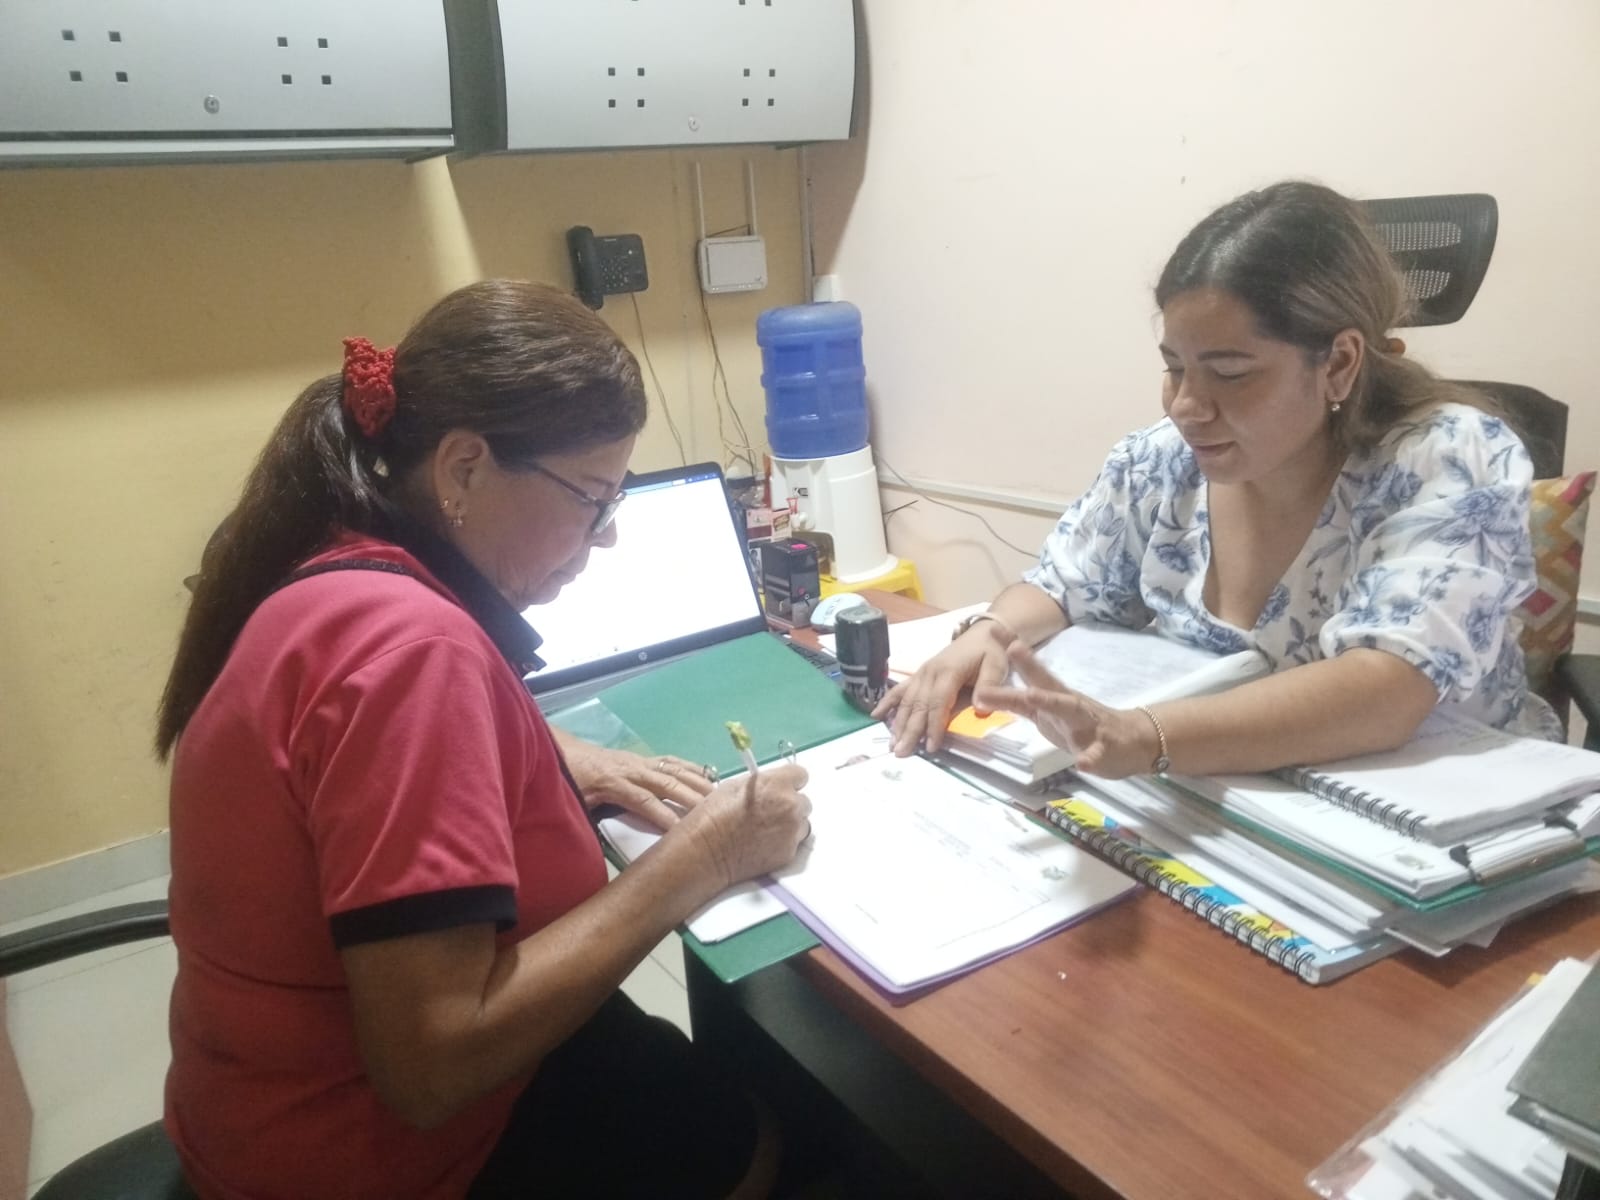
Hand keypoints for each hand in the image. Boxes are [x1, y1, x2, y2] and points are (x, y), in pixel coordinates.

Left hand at [558, 741, 715, 831]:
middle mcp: (633, 769)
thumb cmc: (569, 781)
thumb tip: (603, 846)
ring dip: (698, 782)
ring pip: (675, 770)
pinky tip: (707, 776)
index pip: (646, 802)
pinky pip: (671, 761)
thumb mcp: (575, 803)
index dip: (666, 816)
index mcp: (615, 783)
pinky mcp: (642, 758)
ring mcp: (640, 761)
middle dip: (692, 800)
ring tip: (720, 797)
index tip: (685, 833)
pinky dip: (691, 768)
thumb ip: (589, 821)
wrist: (561, 752)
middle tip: (716, 816)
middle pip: (668, 784)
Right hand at [673, 763, 810, 889]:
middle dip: (790, 805)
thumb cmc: (713, 815)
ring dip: (790, 825)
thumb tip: (771, 786)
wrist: (706, 851)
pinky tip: (763, 844)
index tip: (782, 788)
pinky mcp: (789, 853)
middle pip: (804, 801)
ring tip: (767, 830)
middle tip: (770, 813)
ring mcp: (792, 831)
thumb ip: (762, 784)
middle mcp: (790, 806)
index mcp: (777, 784)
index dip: (790, 782)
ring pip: (802, 824)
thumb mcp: (735, 786)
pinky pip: (794, 843)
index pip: (801, 775)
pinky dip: (783, 842)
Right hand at [872, 623, 1012, 755]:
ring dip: (898, 723)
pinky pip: (899, 689)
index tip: (930, 747)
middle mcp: (929, 673)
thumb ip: (988, 686)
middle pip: (917, 705)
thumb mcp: (996, 666)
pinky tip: (875, 715)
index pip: (938, 703)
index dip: (933, 726)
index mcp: (949, 672)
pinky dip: (887, 702)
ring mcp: (921, 673)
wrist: (981, 634)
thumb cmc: (989, 652)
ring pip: (906, 701)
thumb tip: (979, 709)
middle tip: (901, 753)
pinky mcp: (918, 675)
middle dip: (909, 731)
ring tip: (891, 745)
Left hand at [973, 641, 1161, 779]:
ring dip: (1051, 702)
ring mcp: (1087, 725)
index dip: (1012, 652)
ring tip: (1032, 695)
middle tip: (1013, 647)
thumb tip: (981, 693)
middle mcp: (1069, 705)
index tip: (992, 631)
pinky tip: (1083, 763)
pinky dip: (1089, 757)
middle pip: (1048, 682)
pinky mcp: (1103, 748)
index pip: (1030, 673)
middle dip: (1030, 666)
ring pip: (1069, 710)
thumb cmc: (1082, 726)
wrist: (1133, 742)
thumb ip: (1018, 702)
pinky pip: (1095, 753)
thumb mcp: (1046, 713)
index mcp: (1055, 697)